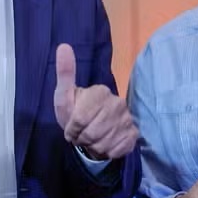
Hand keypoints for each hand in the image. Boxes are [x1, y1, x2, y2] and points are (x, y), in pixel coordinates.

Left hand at [53, 43, 138, 159]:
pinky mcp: (134, 134)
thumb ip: (65, 72)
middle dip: (82, 139)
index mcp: (100, 91)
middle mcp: (118, 103)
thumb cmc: (75, 111)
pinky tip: (105, 144)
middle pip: (91, 133)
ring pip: (103, 144)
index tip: (71, 128)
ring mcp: (128, 119)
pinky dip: (107, 152)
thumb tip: (63, 45)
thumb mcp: (64, 94)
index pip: (80, 119)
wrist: (91, 129)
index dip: (72, 129)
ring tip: (92, 139)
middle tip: (82, 134)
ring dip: (93, 147)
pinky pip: (116, 150)